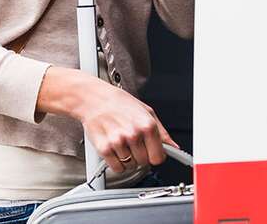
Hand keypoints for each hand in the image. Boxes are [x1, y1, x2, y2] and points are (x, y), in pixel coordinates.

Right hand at [37, 67, 178, 173]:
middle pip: (144, 163)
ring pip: (130, 166)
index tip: (150, 151)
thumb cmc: (118, 103)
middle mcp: (133, 134)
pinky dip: (115, 162)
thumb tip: (174, 147)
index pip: (159, 158)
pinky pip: (116, 168)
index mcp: (147, 125)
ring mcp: (118, 142)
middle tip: (131, 143)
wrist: (92, 98)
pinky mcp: (104, 148)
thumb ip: (162, 132)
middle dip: (139, 156)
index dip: (154, 155)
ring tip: (120, 142)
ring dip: (126, 158)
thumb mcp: (146, 111)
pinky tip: (113, 148)